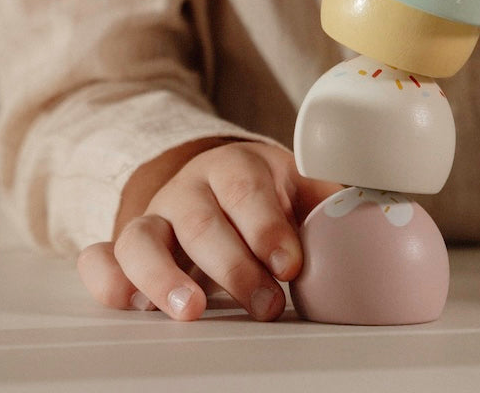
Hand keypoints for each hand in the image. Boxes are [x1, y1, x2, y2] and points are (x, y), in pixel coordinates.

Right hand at [77, 140, 339, 321]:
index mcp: (235, 167)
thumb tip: (378, 211)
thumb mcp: (296, 188)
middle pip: (200, 219)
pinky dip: (105, 279)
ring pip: (142, 237)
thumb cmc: (263, 195)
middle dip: (234, 265)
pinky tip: (123, 303)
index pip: (246, 188)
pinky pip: (101, 258)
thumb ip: (328, 202)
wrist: (211, 183)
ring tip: (194, 311)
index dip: (266, 225)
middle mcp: (188, 189)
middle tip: (266, 304)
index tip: (290, 264)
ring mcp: (153, 218)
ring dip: (164, 275)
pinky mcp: (124, 250)